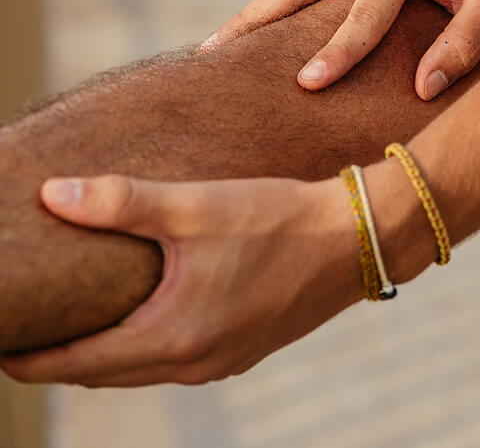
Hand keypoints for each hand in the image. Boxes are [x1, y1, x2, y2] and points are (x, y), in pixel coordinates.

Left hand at [0, 174, 361, 385]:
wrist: (354, 237)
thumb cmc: (276, 219)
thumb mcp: (196, 207)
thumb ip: (120, 202)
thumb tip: (51, 196)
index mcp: (171, 337)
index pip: (75, 362)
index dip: (29, 355)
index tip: (0, 339)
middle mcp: (193, 363)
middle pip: (104, 373)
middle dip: (60, 356)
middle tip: (29, 329)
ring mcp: (221, 361)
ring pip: (140, 370)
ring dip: (104, 352)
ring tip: (80, 320)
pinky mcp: (244, 348)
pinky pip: (174, 360)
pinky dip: (144, 346)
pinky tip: (148, 313)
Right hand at [204, 0, 479, 98]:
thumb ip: (464, 43)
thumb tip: (423, 90)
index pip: (365, 17)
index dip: (337, 54)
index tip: (305, 84)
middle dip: (252, 21)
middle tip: (209, 57)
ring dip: (253, 10)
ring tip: (214, 47)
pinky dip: (277, 1)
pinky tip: (256, 28)